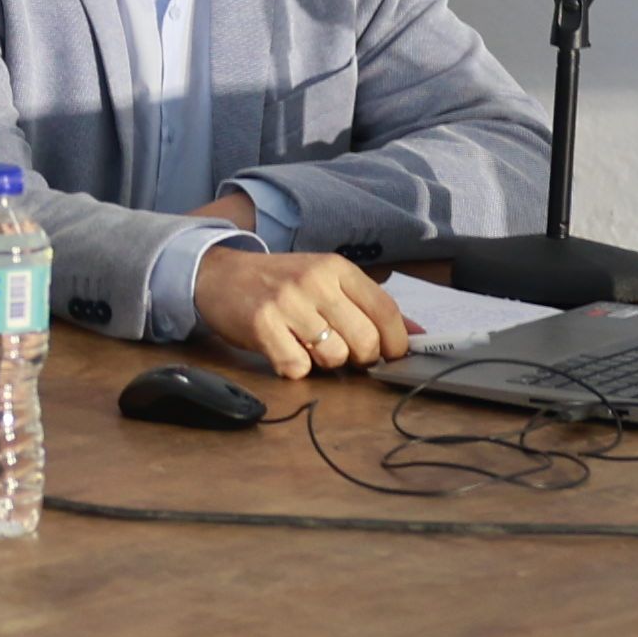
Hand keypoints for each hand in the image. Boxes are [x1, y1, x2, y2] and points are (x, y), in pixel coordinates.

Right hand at [191, 242, 412, 379]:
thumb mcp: (326, 281)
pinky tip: (285, 351)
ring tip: (310, 347)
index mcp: (336, 267)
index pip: (386, 309)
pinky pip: (297, 367)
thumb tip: (417, 334)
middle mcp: (315, 281)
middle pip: (365, 339)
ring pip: (333, 357)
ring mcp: (287, 302)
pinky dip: (295, 369)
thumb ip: (368, 305)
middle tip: (345, 354)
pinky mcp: (262, 325)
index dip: (396, 342)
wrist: (220, 275)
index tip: (393, 356)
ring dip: (325, 364)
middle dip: (361, 358)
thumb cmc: (279, 283)